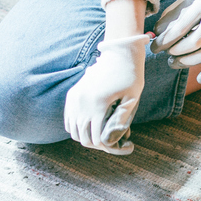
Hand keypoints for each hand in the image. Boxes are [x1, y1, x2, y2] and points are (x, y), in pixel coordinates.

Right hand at [63, 33, 150, 154]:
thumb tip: (113, 140)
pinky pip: (68, 119)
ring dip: (85, 137)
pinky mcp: (72, 94)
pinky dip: (76, 127)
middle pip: (83, 137)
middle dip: (95, 144)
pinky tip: (88, 127)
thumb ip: (122, 120)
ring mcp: (75, 98)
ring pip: (73, 130)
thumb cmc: (130, 76)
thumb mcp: (132, 99)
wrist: (119, 54)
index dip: (106, 146)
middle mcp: (82, 102)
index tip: (117, 146)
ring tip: (98, 135)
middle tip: (108, 143)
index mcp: (98, 104)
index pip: (96, 137)